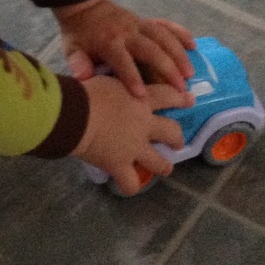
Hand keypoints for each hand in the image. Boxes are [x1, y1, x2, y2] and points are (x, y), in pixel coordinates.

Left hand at [57, 0, 195, 99]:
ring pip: (163, 37)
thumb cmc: (79, 35)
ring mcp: (139, 24)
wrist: (85, 6)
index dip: (132, 78)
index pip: (122, 61)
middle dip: (167, 68)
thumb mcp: (72, 49)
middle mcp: (127, 32)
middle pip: (151, 49)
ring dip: (178, 55)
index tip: (143, 97)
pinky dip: (180, 33)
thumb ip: (78, 63)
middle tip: (181, 89)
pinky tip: (193, 46)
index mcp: (108, 42)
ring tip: (190, 73)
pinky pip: (166, 25)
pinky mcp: (146, 21)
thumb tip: (82, 77)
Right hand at [73, 75, 185, 194]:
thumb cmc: (86, 91)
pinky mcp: (120, 166)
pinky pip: (131, 183)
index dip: (180, 98)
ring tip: (164, 167)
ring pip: (160, 163)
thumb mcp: (106, 79)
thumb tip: (113, 86)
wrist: (74, 114)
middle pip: (172, 132)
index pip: (168, 96)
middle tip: (176, 141)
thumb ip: (117, 85)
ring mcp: (135, 148)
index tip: (190, 100)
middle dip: (176, 138)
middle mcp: (144, 125)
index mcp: (141, 100)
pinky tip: (128, 183)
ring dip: (164, 166)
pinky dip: (130, 185)